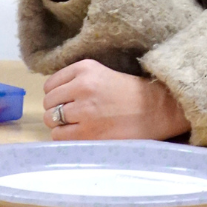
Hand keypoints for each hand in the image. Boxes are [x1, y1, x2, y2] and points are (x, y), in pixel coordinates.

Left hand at [42, 59, 190, 140]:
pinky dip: (66, 138)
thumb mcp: (101, 74)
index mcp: (85, 68)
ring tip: (79, 126)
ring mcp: (85, 111)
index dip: (57, 96)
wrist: (157, 110)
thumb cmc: (130, 94)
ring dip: (61, 125)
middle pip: (49, 103)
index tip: (69, 102)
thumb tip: (50, 99)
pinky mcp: (88, 132)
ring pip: (51, 120)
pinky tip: (82, 135)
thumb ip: (75, 81)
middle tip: (75, 116)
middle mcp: (82, 87)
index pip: (50, 85)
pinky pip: (60, 137)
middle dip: (57, 110)